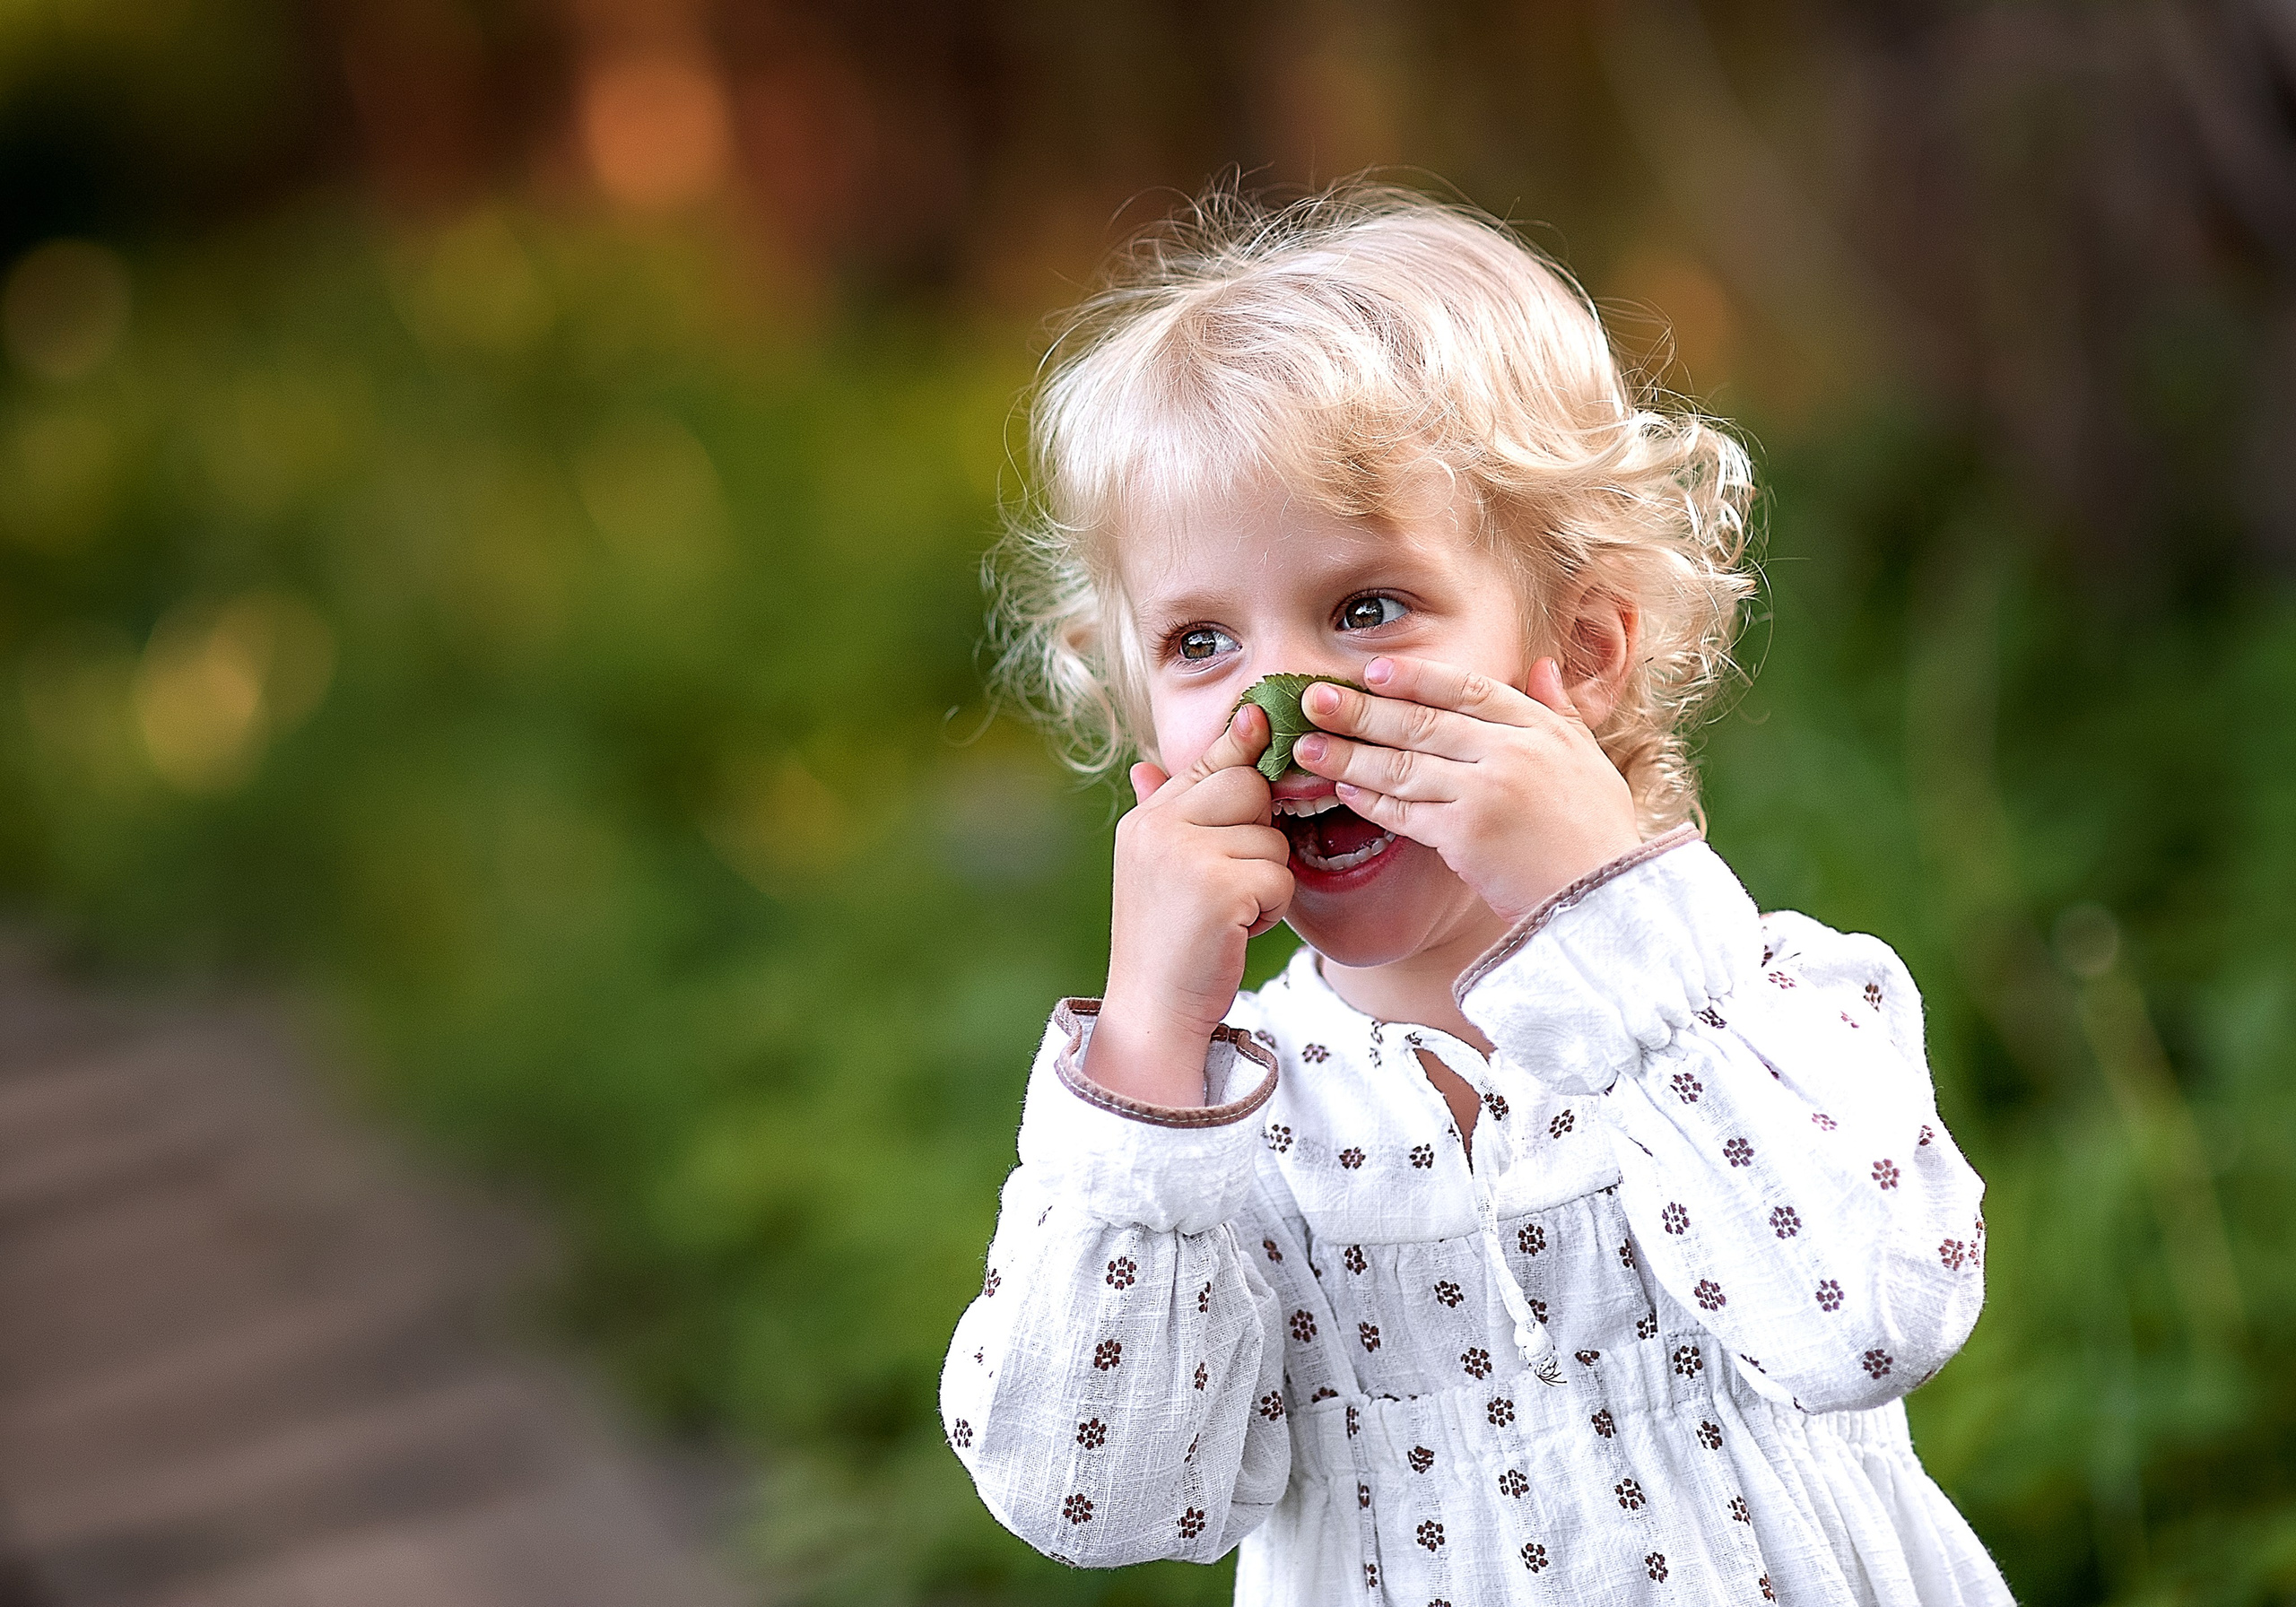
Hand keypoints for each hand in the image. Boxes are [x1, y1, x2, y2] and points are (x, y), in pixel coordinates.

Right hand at [1087, 704, 1294, 1106]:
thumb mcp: (1155, 870)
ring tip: (1230, 914)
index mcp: (1146, 820)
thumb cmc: (1165, 944)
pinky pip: (1280, 877)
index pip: (1207, 761)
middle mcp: (1159, 828)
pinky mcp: (1218, 888)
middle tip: (1234, 879)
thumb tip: (1147, 763)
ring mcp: (1185, 855)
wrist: (1153, 1013)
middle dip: (1260, 831)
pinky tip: (1238, 931)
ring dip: (1267, 880)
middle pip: (1248, 787)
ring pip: (1272, 838)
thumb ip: (1163, 814)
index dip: (1241, 742)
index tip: (1262, 717)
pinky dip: (1272, 910)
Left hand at [1291, 655, 1642, 923]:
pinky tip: (1340, 791)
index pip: (1467, 688)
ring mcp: (1485, 792)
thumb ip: (1560, 711)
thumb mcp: (1589, 760)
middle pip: (1421, 722)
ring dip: (1348, 755)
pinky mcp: (1465, 836)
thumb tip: (1543, 665)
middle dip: (1361, 709)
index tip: (1373, 670)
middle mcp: (1509, 752)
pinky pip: (1405, 811)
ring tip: (1306, 746)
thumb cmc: (1598, 834)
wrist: (1606, 901)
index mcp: (1538, 728)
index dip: (1416, 677)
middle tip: (1312, 698)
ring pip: (1402, 765)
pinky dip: (1370, 800)